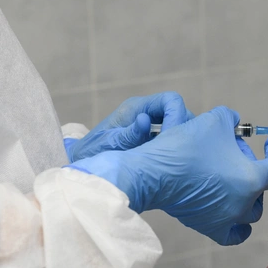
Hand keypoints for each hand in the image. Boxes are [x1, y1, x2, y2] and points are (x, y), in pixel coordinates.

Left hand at [65, 91, 192, 161]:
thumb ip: (128, 134)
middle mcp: (146, 114)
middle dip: (184, 130)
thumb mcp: (109, 145)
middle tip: (180, 152)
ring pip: (178, 127)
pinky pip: (171, 140)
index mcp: (136, 108)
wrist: (83, 167)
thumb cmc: (92, 154)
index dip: (178, 116)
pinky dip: (175, 149)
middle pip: (179, 112)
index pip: (170, 101)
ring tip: (176, 159)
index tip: (175, 139)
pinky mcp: (151, 142)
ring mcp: (150, 128)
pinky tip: (171, 164)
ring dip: (181, 141)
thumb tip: (144, 120)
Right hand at [68, 107, 267, 244]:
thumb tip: (232, 122)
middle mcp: (243, 204)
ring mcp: (226, 219)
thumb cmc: (186, 146)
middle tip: (235, 152)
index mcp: (251, 179)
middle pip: (262, 187)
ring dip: (248, 195)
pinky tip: (233, 215)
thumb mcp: (214, 121)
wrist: (153, 173)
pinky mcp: (208, 227)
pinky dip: (238, 226)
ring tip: (234, 179)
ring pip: (251, 212)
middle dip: (253, 167)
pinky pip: (233, 234)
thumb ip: (230, 119)